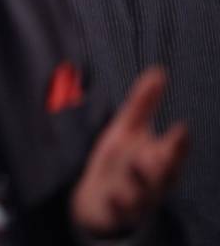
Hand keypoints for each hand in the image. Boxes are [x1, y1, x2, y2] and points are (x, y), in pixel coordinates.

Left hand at [71, 67, 188, 236]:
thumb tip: (159, 70)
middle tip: (172, 147)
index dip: (178, 142)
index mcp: (159, 159)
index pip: (173, 151)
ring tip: (137, 164)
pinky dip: (118, 205)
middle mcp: (152, 181)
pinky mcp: (116, 212)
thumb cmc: (121, 160)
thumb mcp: (129, 129)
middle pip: (166, 173)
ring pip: (145, 193)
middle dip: (171, 161)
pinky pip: (119, 211)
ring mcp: (136, 198)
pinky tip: (113, 195)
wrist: (100, 203)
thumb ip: (144, 103)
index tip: (181, 127)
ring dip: (143, 181)